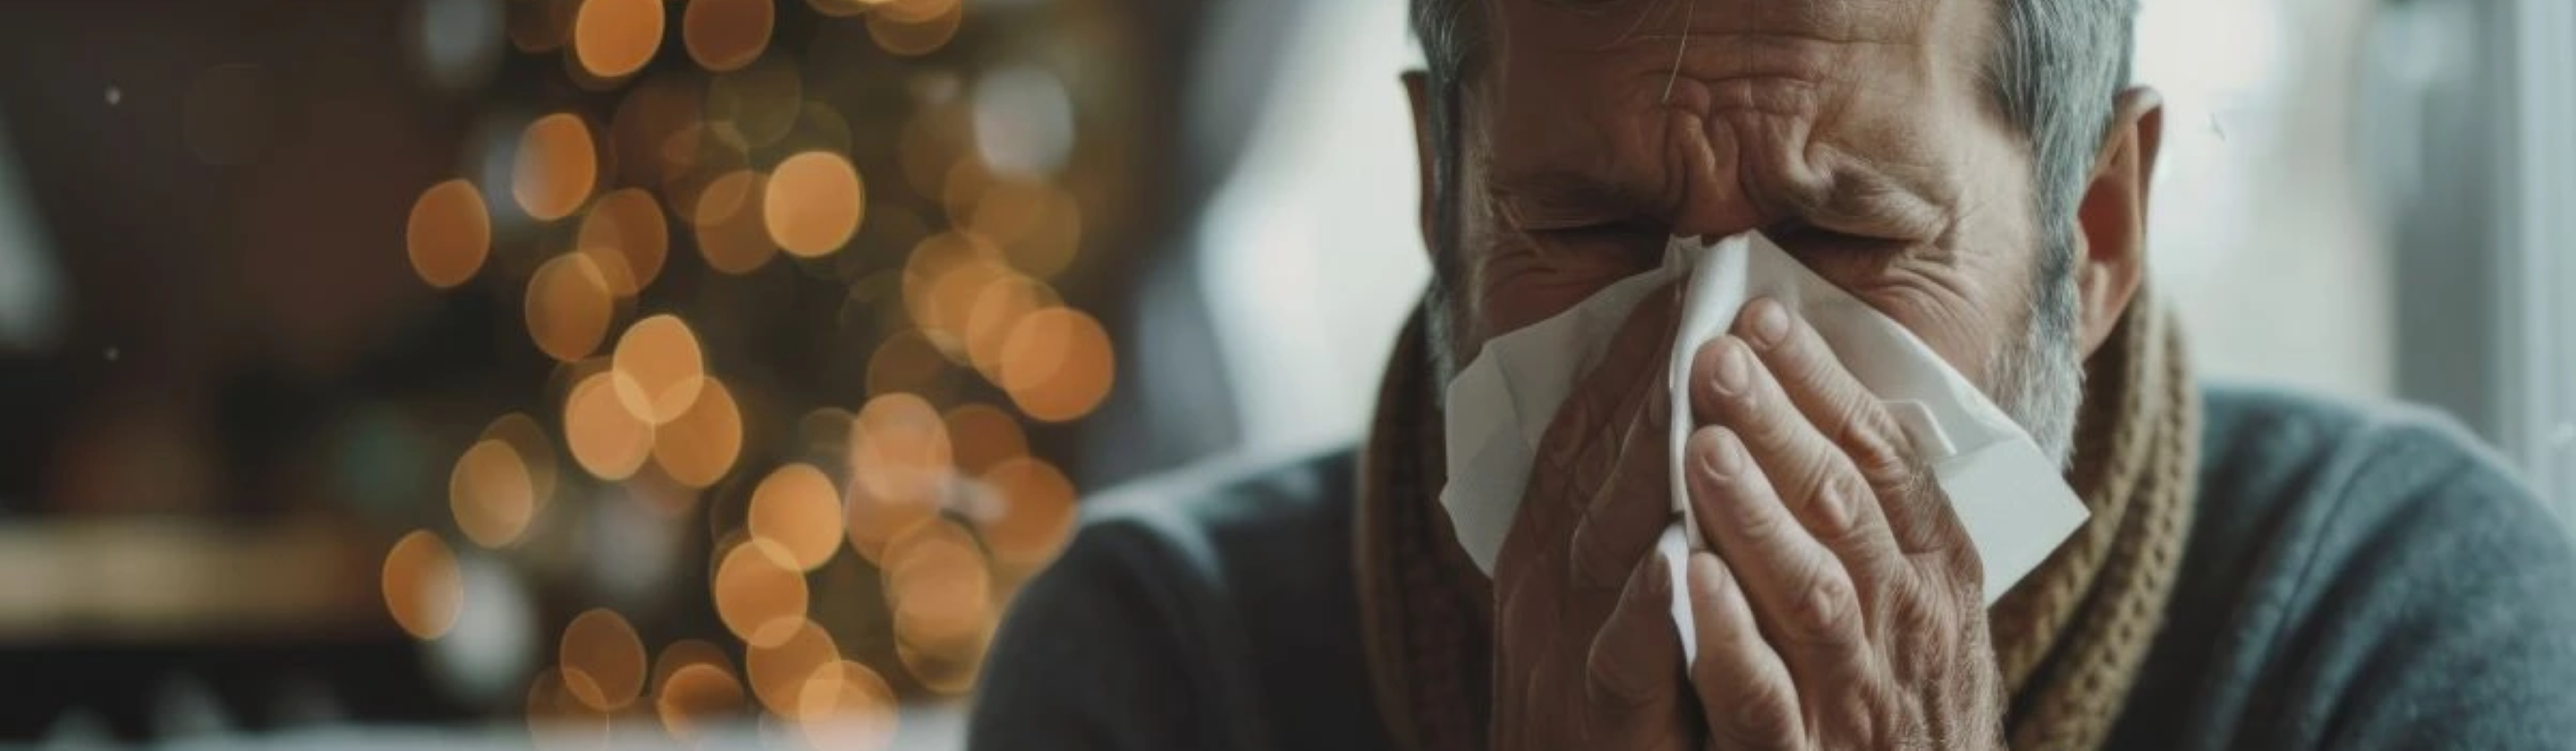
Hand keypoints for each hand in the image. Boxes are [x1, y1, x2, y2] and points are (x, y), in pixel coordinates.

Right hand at [1490, 285, 1699, 749]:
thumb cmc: (1607, 714)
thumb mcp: (1605, 604)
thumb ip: (1629, 522)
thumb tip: (1682, 427)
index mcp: (1548, 556)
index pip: (1583, 437)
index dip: (1626, 362)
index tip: (1677, 290)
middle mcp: (1545, 592)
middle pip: (1592, 468)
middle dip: (1643, 385)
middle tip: (1699, 304)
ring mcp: (1564, 657)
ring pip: (1604, 545)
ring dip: (1646, 467)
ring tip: (1695, 393)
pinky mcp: (1597, 725)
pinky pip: (1621, 661)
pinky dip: (1645, 611)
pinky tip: (1675, 563)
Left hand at [1677, 297, 2002, 749]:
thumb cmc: (1895, 695)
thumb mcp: (1911, 599)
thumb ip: (1874, 511)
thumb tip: (1826, 389)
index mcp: (1931, 573)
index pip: (1883, 458)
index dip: (1823, 383)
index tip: (1762, 313)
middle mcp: (1903, 626)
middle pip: (1845, 507)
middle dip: (1783, 424)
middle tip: (1715, 353)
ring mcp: (1854, 696)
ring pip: (1812, 594)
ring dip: (1757, 516)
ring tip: (1702, 445)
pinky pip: (1764, 697)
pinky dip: (1732, 635)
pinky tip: (1688, 578)